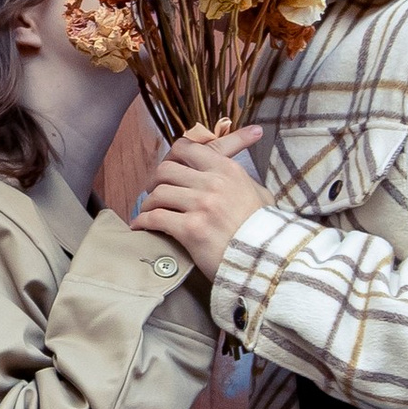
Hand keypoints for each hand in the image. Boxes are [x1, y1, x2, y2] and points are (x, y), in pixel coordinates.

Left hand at [134, 125, 264, 289]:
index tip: (169, 169)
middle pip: (166, 169)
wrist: (267, 260)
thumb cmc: (265, 230)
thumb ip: (242, 180)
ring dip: (149, 204)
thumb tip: (232, 174)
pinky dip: (144, 222)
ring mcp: (201, 205)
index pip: (187, 148)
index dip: (172, 157)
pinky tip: (141, 226)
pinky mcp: (191, 229)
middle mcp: (213, 182)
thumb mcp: (261, 195)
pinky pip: (156, 218)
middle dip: (154, 181)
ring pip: (158, 193)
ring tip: (149, 212)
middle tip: (154, 192)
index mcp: (228, 169)